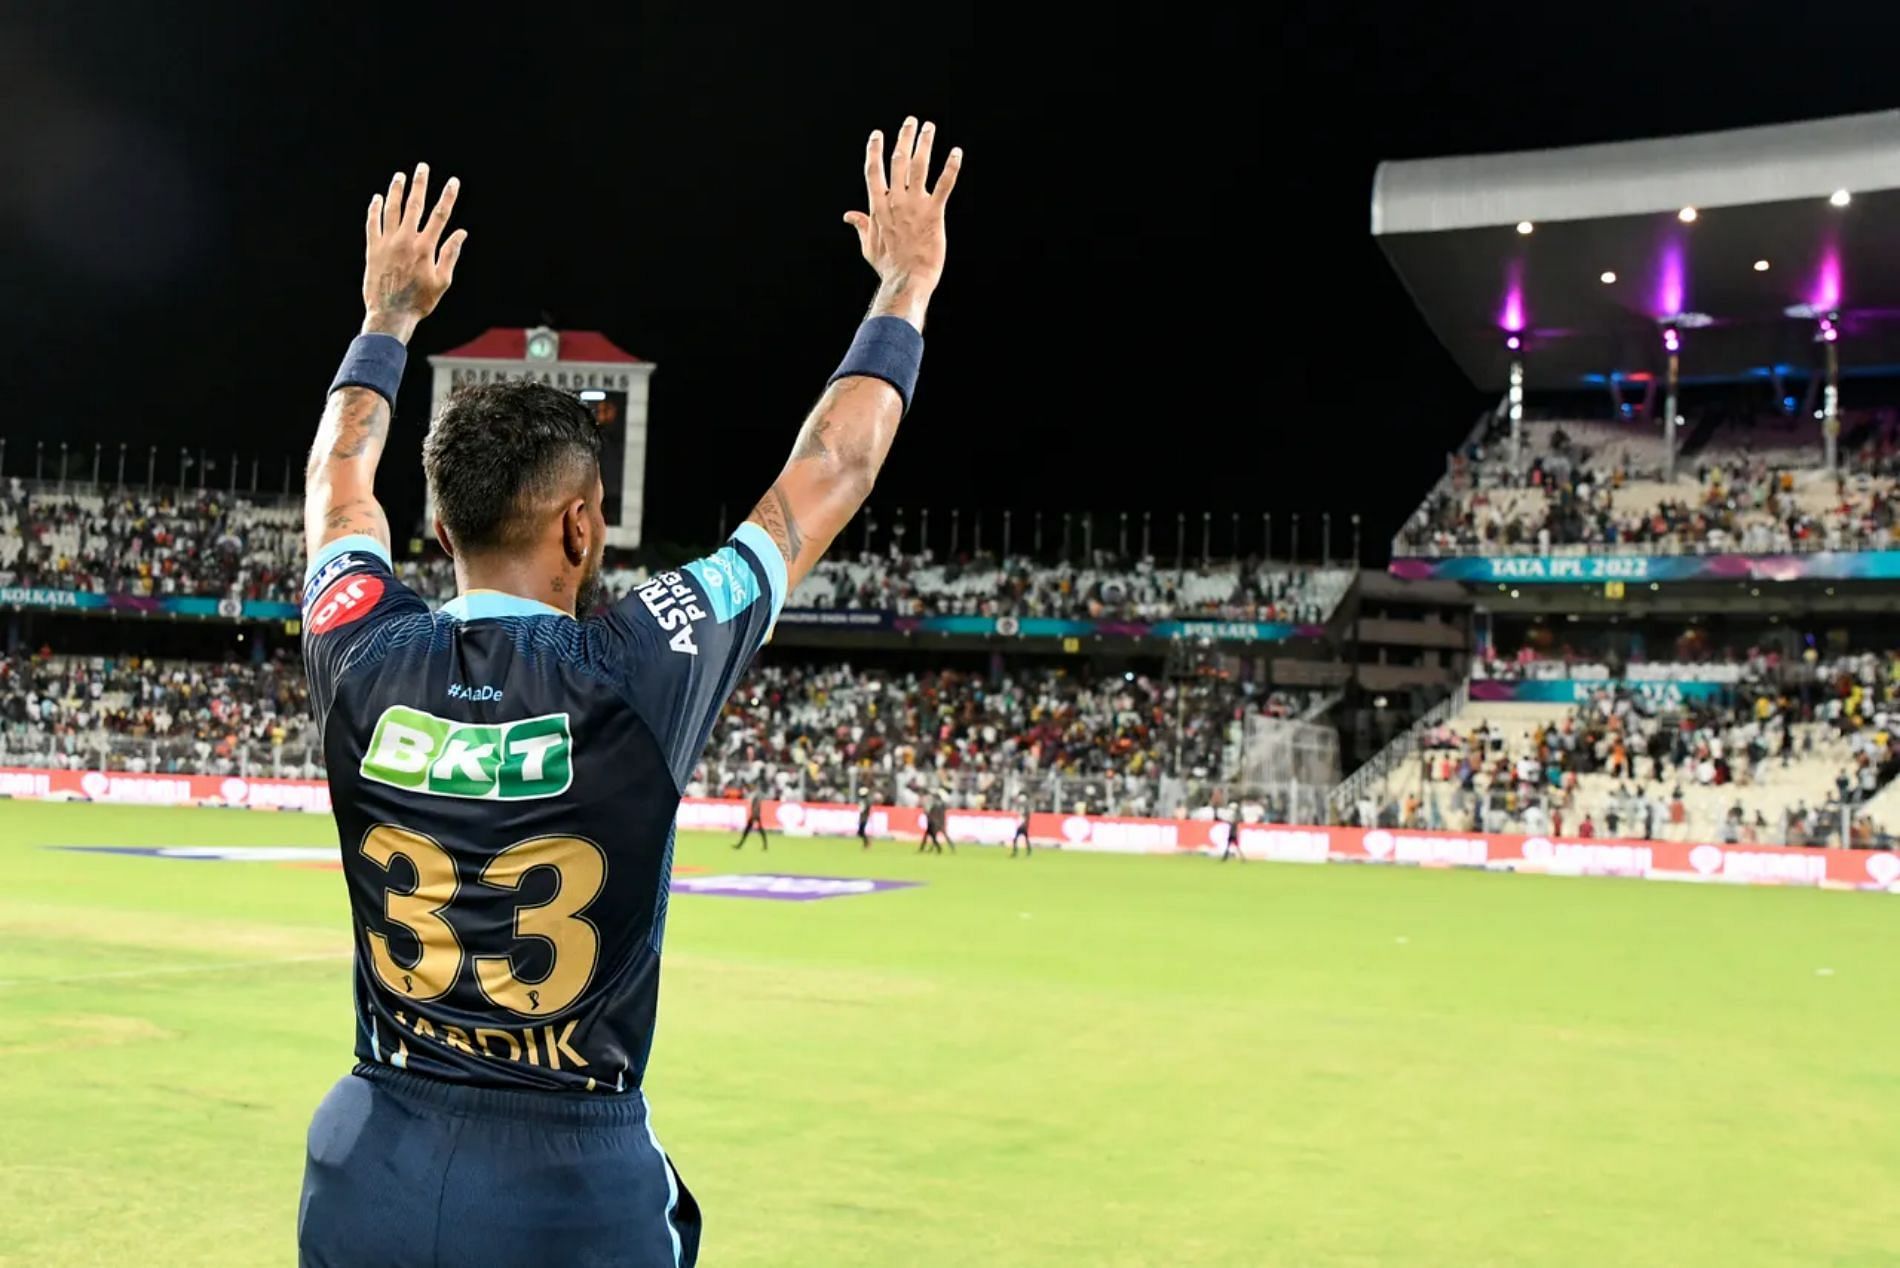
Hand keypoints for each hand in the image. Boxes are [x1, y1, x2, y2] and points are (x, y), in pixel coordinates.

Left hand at [361, 162, 466, 341]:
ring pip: (391, 209)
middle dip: (420, 184)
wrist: (390, 314)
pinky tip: (378, 198)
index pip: (440, 216)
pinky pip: (373, 223)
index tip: (453, 182)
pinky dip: (375, 209)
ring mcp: (387, 243)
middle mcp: (405, 241)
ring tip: (400, 176)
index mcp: (425, 248)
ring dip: (396, 190)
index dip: (448, 197)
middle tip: (422, 168)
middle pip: (414, 205)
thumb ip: (450, 254)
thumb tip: (460, 233)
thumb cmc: (419, 301)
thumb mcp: (442, 281)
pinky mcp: (373, 249)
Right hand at [843, 118, 960, 327]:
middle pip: (898, 161)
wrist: (907, 281)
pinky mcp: (934, 213)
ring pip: (918, 166)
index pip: (874, 171)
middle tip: (910, 121)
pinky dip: (951, 167)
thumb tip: (849, 215)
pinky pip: (944, 185)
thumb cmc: (888, 268)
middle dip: (903, 138)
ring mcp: (914, 205)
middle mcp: (895, 201)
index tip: (877, 135)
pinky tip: (956, 152)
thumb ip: (862, 226)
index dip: (875, 151)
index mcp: (878, 208)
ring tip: (929, 127)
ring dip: (924, 143)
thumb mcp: (869, 247)